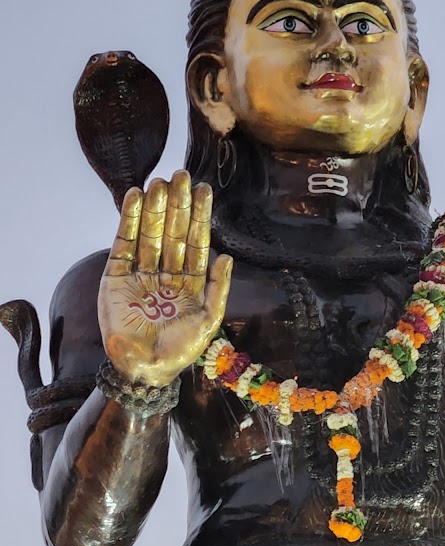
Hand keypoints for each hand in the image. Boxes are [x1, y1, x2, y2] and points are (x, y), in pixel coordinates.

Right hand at [98, 171, 231, 386]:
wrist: (142, 370)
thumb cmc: (178, 351)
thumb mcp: (207, 322)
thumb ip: (218, 290)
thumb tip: (227, 257)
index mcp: (189, 283)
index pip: (196, 244)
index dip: (200, 217)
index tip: (203, 190)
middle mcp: (165, 274)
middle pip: (174, 233)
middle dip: (178, 205)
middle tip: (181, 175)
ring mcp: (140, 274)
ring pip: (150, 233)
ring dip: (154, 208)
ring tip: (159, 182)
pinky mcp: (116, 276)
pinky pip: (123, 244)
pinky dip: (128, 220)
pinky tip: (134, 198)